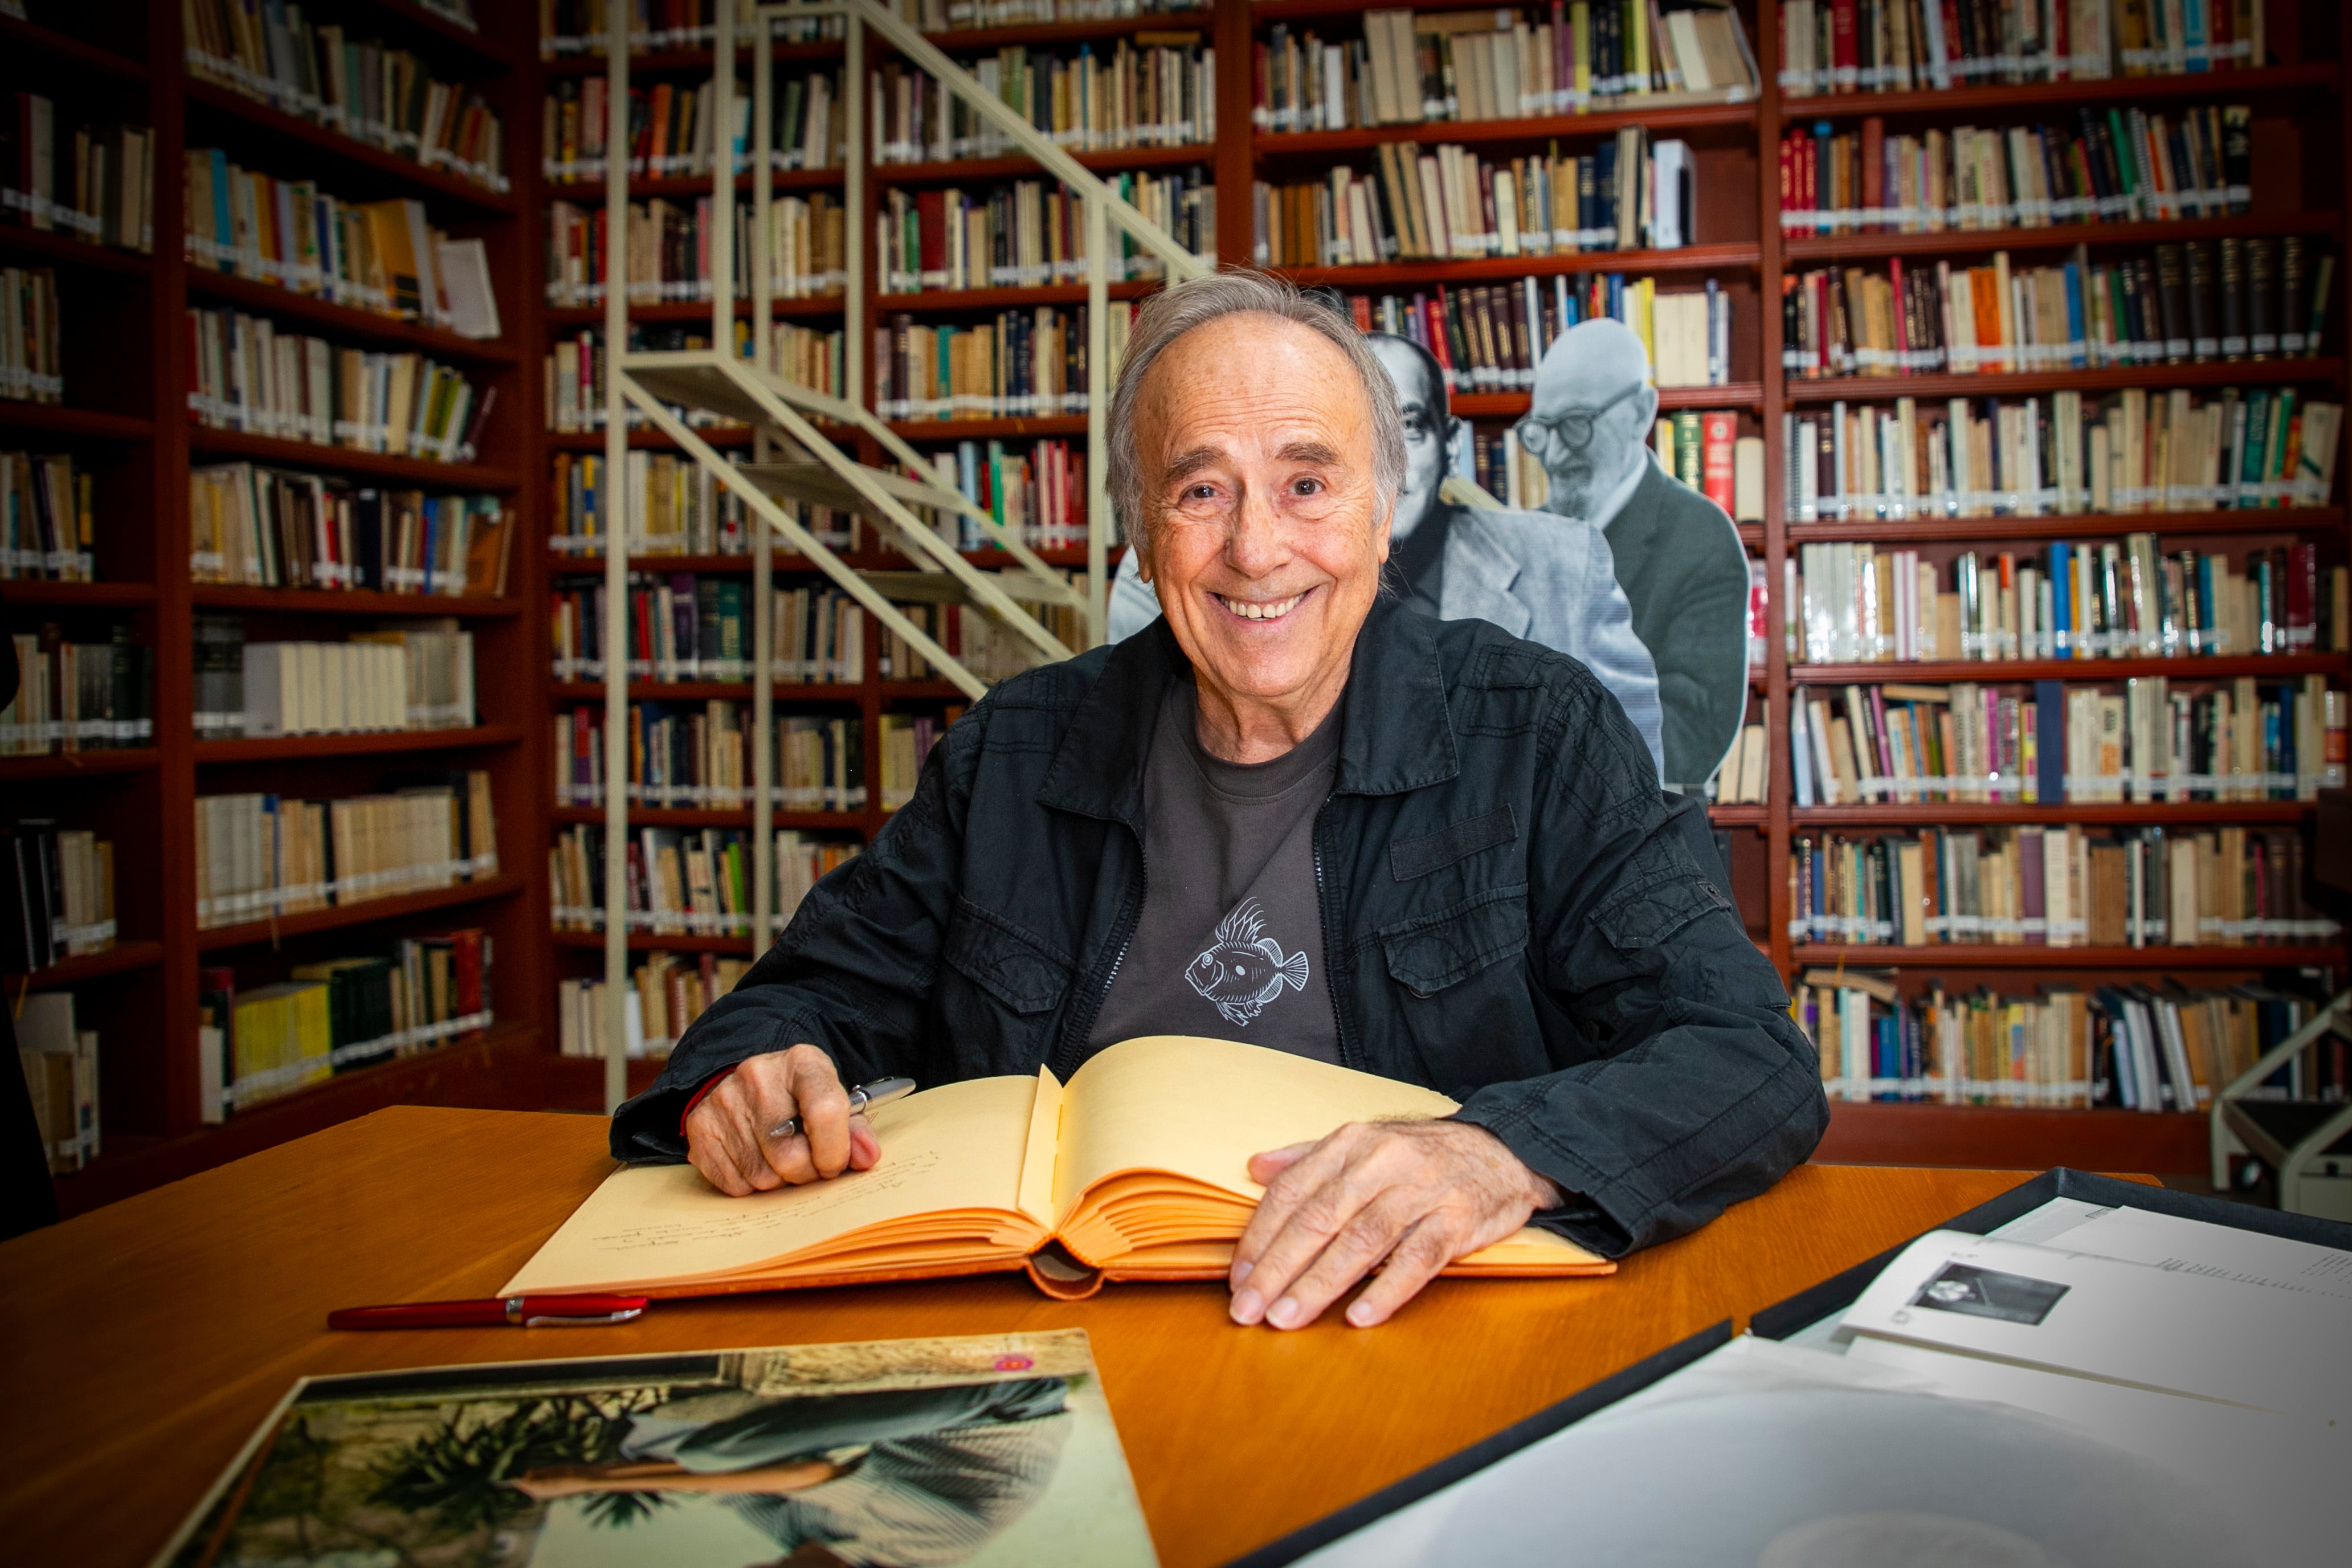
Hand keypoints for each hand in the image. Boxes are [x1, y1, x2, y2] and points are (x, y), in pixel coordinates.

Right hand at [685, 1044, 879, 1195]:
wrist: (745, 1083)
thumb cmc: (798, 1098)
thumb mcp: (832, 1100)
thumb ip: (855, 1130)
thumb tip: (867, 1157)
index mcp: (802, 1062)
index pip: (826, 1110)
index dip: (835, 1150)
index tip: (834, 1163)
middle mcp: (758, 1076)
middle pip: (790, 1155)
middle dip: (806, 1173)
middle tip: (808, 1166)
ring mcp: (724, 1101)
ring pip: (762, 1177)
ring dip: (778, 1181)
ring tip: (780, 1160)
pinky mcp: (700, 1127)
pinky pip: (733, 1184)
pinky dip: (750, 1185)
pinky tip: (755, 1160)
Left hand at [1227, 1119, 1563, 1329]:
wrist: (1502, 1150)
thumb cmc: (1422, 1156)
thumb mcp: (1364, 1143)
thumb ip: (1308, 1157)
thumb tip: (1256, 1169)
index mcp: (1351, 1143)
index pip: (1293, 1191)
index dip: (1260, 1236)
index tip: (1237, 1277)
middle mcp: (1382, 1161)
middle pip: (1320, 1218)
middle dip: (1278, 1268)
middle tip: (1248, 1309)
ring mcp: (1422, 1190)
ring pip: (1362, 1240)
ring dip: (1320, 1283)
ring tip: (1287, 1318)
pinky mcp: (1458, 1219)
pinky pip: (1418, 1258)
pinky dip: (1387, 1289)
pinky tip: (1359, 1316)